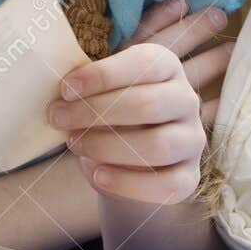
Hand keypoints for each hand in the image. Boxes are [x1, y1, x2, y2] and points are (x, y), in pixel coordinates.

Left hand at [46, 0, 233, 203]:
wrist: (124, 161)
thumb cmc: (106, 113)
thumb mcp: (99, 89)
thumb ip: (87, 81)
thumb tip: (60, 86)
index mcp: (166, 66)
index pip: (143, 63)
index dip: (102, 75)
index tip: (64, 88)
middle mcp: (186, 100)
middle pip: (148, 104)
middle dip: (95, 111)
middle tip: (58, 117)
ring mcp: (192, 141)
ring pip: (157, 145)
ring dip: (107, 146)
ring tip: (74, 143)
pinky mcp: (189, 178)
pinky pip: (166, 186)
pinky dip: (127, 183)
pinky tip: (97, 175)